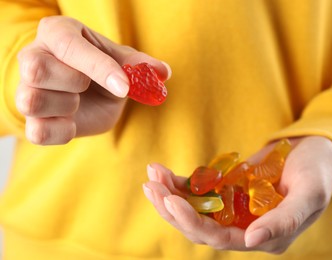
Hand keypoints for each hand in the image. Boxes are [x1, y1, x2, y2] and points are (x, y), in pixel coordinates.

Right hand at [16, 16, 170, 144]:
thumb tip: (163, 72)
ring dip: (67, 107)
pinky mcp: (31, 121)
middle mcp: (33, 57)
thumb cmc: (105, 70)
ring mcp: (26, 90)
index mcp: (57, 33)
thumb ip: (142, 65)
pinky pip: (37, 132)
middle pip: (37, 69)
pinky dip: (62, 131)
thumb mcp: (124, 62)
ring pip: (32, 101)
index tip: (124, 86)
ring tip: (79, 102)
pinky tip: (74, 122)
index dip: (98, 68)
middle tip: (88, 85)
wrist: (93, 95)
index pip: (68, 46)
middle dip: (74, 83)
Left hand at [143, 136, 331, 252]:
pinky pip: (198, 191)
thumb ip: (285, 220)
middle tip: (152, 187)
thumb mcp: (311, 195)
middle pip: (199, 227)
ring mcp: (232, 209)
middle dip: (172, 209)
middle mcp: (243, 228)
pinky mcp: (225, 191)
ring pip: (193, 210)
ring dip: (170, 195)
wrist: (313, 151)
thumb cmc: (317, 172)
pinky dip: (179, 182)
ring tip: (152, 175)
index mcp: (262, 237)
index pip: (220, 239)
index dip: (193, 223)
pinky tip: (162, 171)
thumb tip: (251, 242)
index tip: (171, 201)